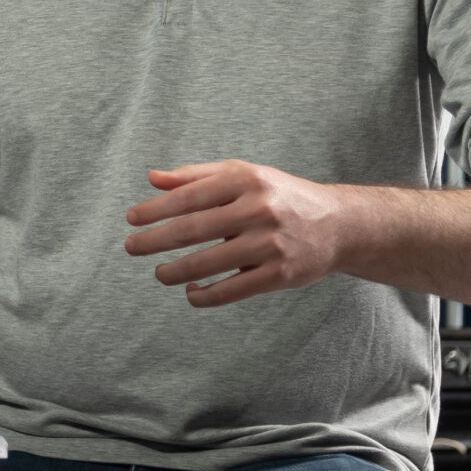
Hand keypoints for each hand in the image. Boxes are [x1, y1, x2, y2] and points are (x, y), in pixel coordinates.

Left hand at [124, 160, 349, 307]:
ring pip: (209, 263)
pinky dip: (205, 295)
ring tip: (159, 273)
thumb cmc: (279, 196)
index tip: (132, 219)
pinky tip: (190, 293)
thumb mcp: (243, 175)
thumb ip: (196, 176)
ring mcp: (271, 244)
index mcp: (246, 180)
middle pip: (194, 228)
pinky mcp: (281, 274)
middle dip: (155, 240)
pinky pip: (233, 290)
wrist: (339, 224)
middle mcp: (259, 209)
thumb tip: (152, 179)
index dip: (156, 209)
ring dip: (176, 271)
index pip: (189, 195)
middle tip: (131, 248)